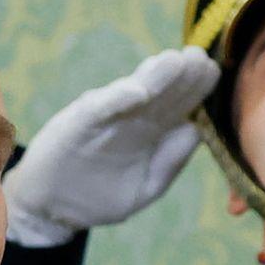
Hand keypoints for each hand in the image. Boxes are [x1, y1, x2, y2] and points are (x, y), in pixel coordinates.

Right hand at [4, 46, 220, 246]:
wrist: (50, 206)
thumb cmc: (98, 195)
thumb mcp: (144, 187)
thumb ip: (170, 162)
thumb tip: (196, 131)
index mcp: (150, 134)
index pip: (179, 107)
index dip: (197, 90)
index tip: (214, 72)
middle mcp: (130, 121)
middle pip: (162, 96)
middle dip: (182, 77)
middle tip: (201, 58)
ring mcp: (104, 121)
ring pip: (134, 95)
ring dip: (155, 78)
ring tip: (176, 60)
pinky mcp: (78, 126)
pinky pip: (99, 111)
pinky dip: (116, 101)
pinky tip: (135, 92)